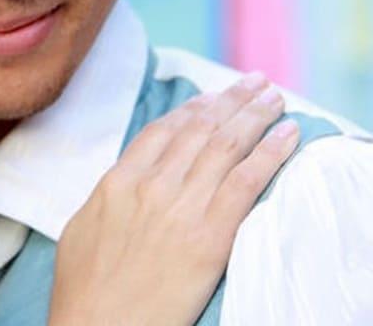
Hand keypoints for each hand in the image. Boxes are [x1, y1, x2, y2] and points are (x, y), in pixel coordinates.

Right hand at [48, 73, 299, 325]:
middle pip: (201, 129)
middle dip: (232, 100)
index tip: (214, 96)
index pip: (163, 130)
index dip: (195, 108)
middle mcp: (152, 185)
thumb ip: (109, 195)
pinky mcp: (211, 236)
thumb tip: (125, 179)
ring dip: (256, 115)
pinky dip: (272, 152)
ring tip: (276, 98)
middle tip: (256, 82)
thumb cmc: (85, 291)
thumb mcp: (83, 229)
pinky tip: (289, 134)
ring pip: (228, 145)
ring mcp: (182, 208)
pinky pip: (249, 181)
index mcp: (118, 181)